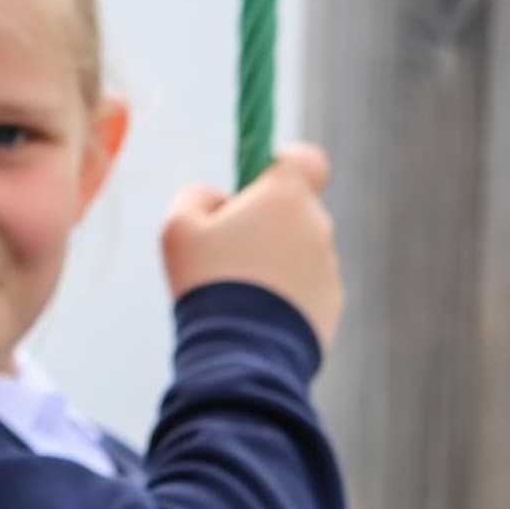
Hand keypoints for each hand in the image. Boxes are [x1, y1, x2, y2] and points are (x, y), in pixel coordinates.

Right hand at [161, 141, 342, 347]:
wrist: (242, 350)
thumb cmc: (208, 280)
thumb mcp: (178, 226)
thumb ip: (196, 195)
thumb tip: (217, 197)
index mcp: (285, 197)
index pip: (305, 159)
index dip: (280, 164)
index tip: (253, 186)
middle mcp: (318, 226)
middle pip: (291, 209)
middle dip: (262, 222)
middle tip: (224, 251)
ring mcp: (329, 267)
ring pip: (297, 249)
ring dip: (271, 260)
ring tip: (234, 291)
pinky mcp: (331, 303)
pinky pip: (303, 285)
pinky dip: (281, 294)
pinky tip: (252, 314)